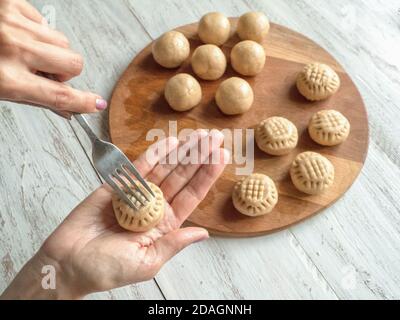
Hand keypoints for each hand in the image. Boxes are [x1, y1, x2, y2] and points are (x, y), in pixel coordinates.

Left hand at [0, 0, 106, 116]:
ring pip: (61, 40)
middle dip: (66, 70)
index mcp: (7, 80)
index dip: (83, 102)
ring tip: (26, 51)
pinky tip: (16, 34)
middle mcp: (12, 49)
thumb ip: (34, 97)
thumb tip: (65, 106)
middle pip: (73, 62)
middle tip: (48, 72)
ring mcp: (11, 22)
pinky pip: (43, 21)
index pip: (61, 96)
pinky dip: (35, 31)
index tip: (95, 103)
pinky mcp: (10, 3)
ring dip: (50, 50)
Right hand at [1, 131, 227, 298]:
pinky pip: (137, 168)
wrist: (67, 264)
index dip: (207, 176)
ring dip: (181, 152)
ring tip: (198, 136)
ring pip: (163, 169)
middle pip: (181, 177)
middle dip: (198, 157)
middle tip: (215, 137)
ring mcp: (136, 194)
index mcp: (164, 225)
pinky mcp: (116, 187)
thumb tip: (203, 233)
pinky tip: (168, 143)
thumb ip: (174, 243)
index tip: (221, 156)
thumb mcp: (148, 262)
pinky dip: (152, 154)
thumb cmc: (106, 270)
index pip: (191, 196)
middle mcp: (154, 206)